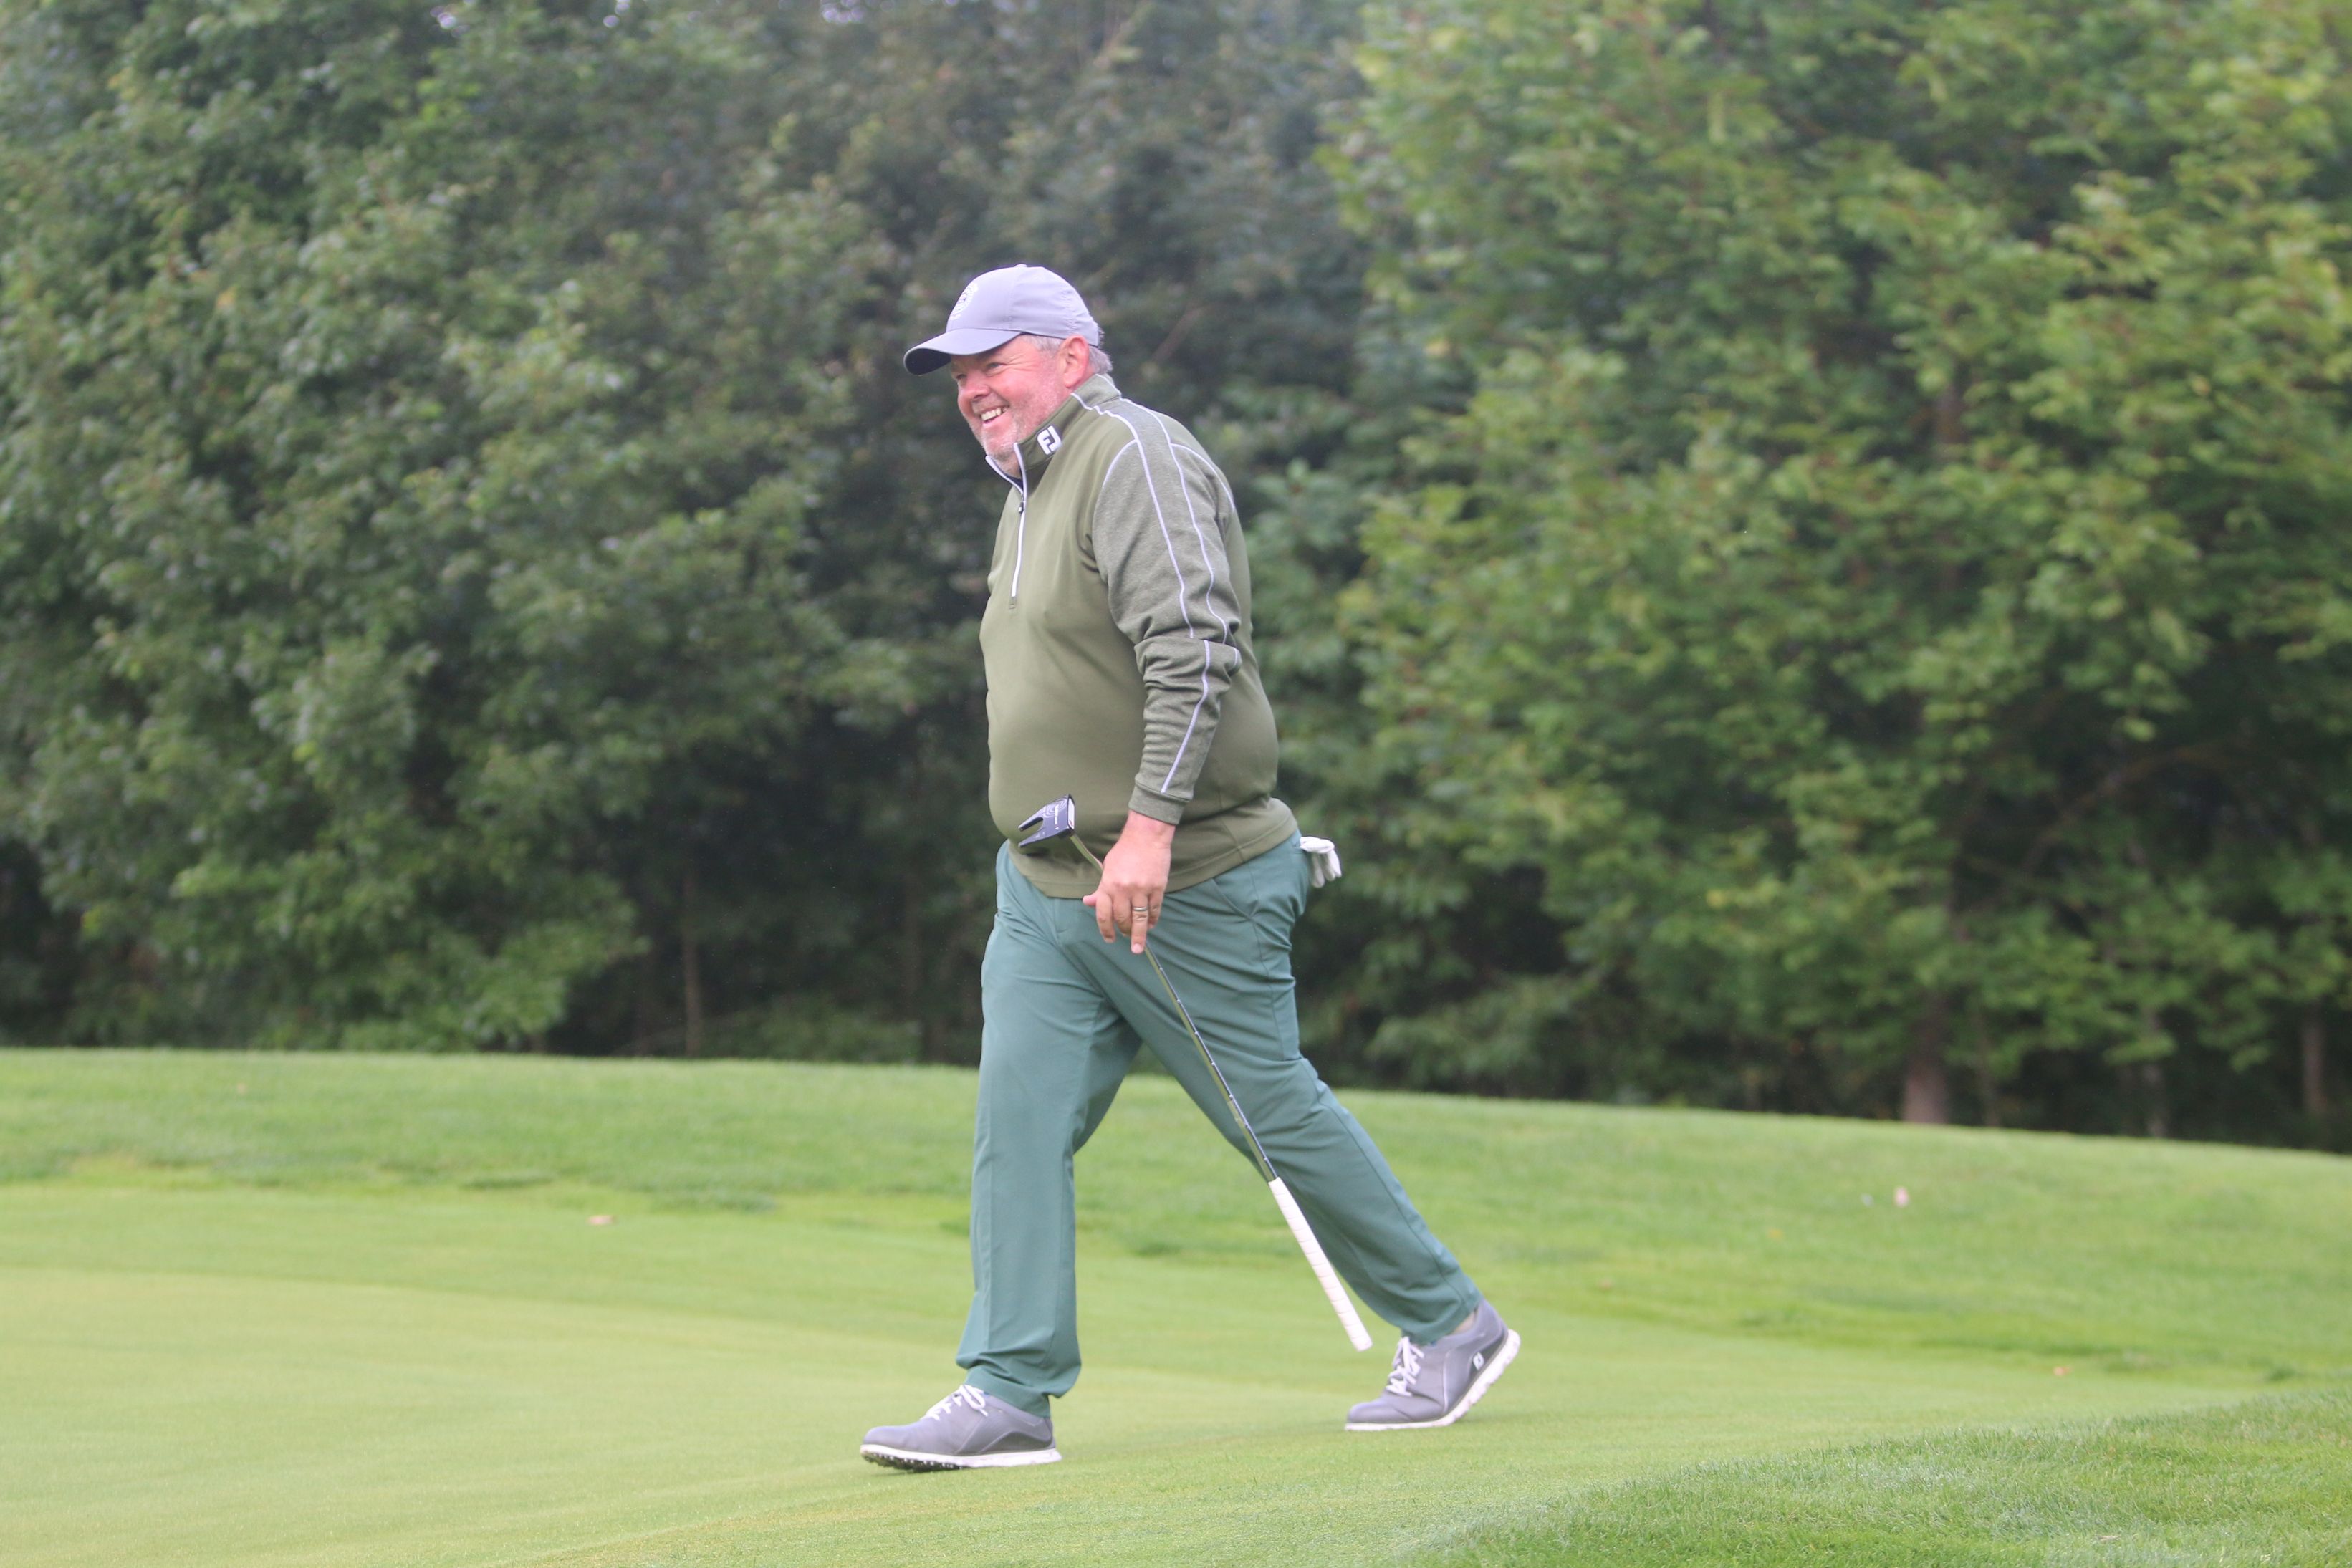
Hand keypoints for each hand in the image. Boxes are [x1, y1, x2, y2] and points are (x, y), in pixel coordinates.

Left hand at [1083, 812, 1174, 952]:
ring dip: (1139, 935)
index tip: (1110, 940)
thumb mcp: (1107, 868)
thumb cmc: (1125, 851)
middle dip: (1124, 932)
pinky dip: (1153, 920)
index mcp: (1108, 884)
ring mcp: (1142, 889)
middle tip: (1127, 939)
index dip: (1106, 930)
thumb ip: (1101, 889)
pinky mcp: (1158, 888)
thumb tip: (1089, 903)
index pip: (1104, 914)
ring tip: (1139, 946)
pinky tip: (1151, 925)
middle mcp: (1124, 889)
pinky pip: (1155, 909)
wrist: (1147, 835)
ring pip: (1140, 919)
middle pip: (1123, 919)